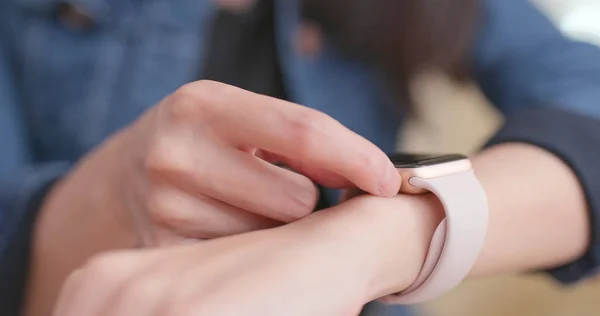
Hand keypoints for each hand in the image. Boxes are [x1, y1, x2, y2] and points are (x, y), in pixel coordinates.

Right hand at [26, 81, 399, 314]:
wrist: (125, 175)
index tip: (389, 180)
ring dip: (275, 226)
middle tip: (274, 186)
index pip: (302, 132)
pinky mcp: (165, 251)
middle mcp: (177, 154)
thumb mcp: (240, 118)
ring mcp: (166, 207)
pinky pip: (248, 261)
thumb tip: (367, 175)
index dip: (356, 157)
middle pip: (296, 197)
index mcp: (202, 105)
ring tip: (241, 206)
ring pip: (275, 236)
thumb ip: (300, 139)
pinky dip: (253, 250)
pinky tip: (228, 229)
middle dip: (304, 198)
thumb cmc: (204, 141)